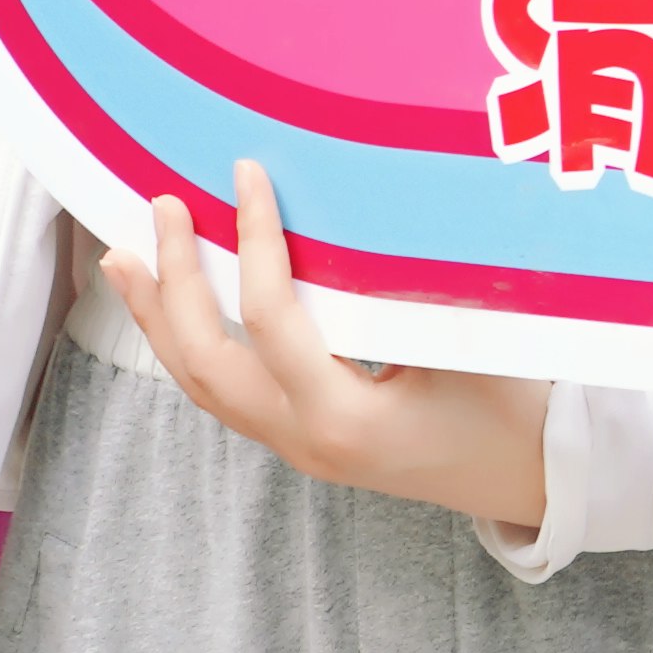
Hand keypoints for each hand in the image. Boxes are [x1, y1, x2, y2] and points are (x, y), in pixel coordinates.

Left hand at [105, 161, 554, 531]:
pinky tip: (178, 307)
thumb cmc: (512, 410)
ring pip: (200, 383)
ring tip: (124, 260)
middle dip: (174, 283)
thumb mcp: (472, 339)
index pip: (272, 317)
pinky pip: (223, 391)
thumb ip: (409, 287)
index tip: (246, 174)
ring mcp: (296, 446)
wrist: (527, 479)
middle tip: (160, 209)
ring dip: (160, 317)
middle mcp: (303, 439)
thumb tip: (365, 205)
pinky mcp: (301, 439)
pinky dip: (190, 341)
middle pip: (205, 361)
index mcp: (344, 416)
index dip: (255, 239)